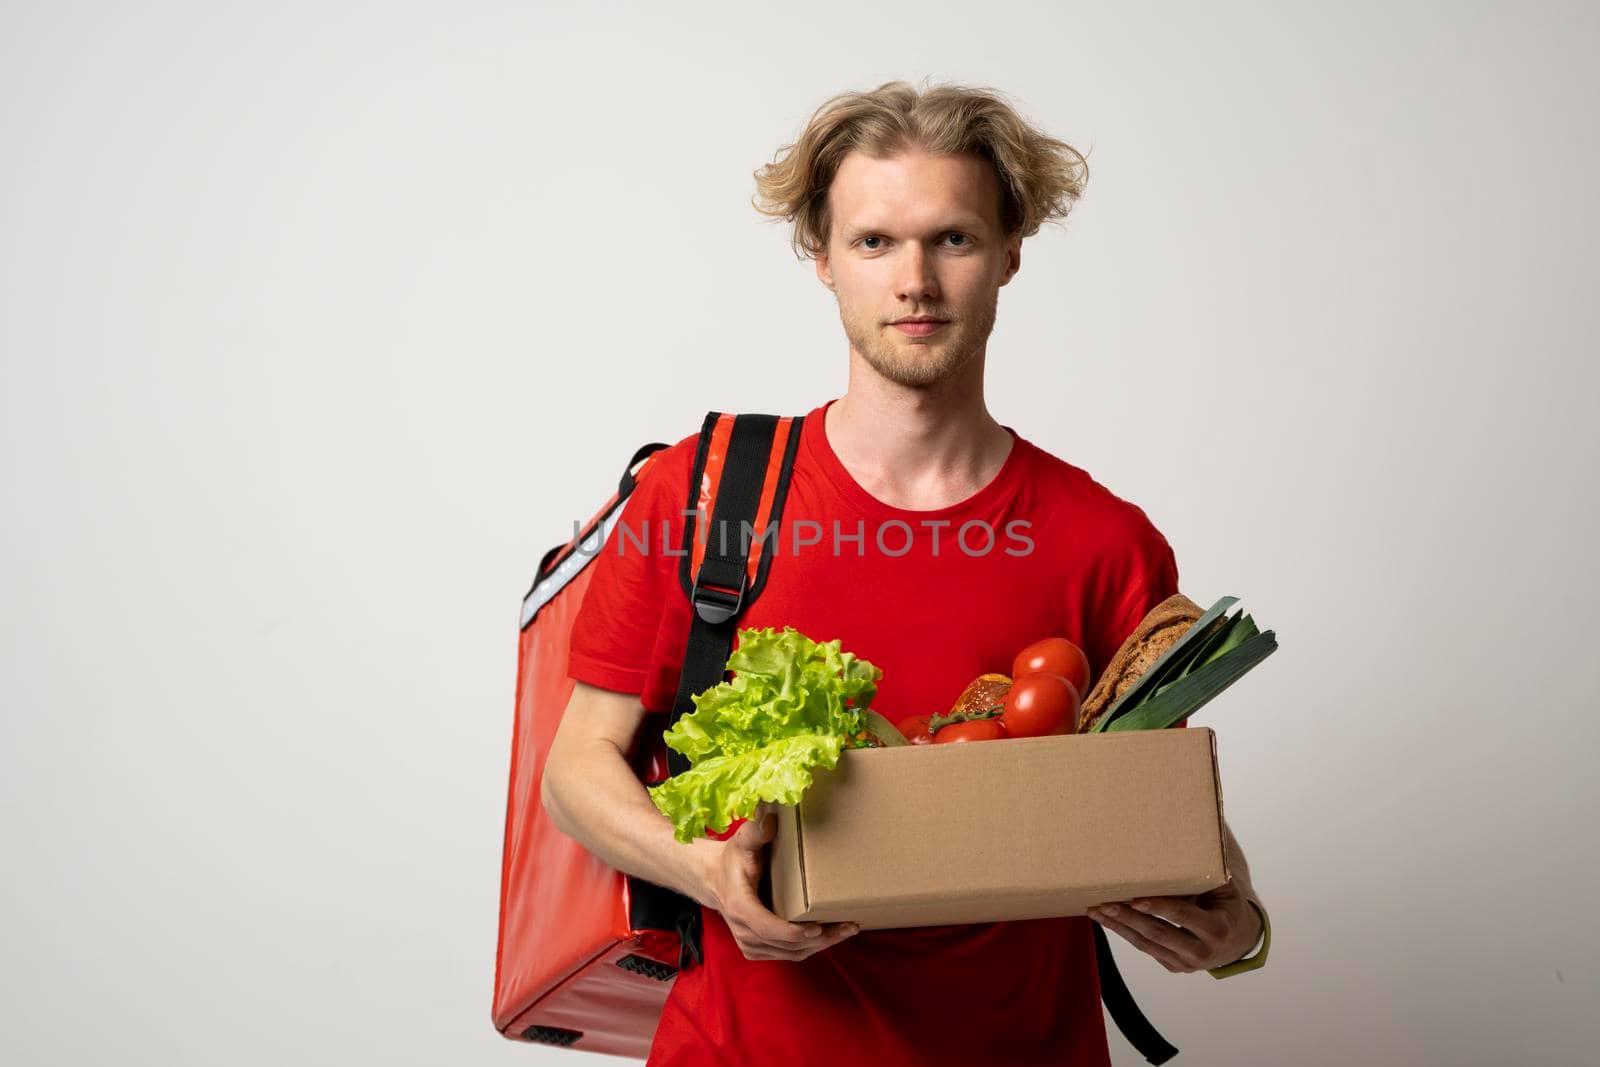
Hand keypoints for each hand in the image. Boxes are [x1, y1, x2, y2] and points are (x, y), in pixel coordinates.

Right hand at [694, 803, 859, 961]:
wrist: (715, 879)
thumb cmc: (734, 858)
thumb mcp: (742, 841)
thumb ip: (756, 830)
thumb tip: (771, 816)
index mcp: (740, 906)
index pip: (766, 926)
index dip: (791, 931)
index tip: (817, 927)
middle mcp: (744, 930)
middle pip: (786, 944)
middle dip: (820, 938)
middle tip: (848, 926)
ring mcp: (750, 944)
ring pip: (791, 953)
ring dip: (820, 945)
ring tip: (846, 930)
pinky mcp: (757, 950)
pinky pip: (788, 954)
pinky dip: (810, 948)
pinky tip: (830, 936)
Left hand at [1088, 876, 1261, 973]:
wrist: (1238, 943)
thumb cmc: (1227, 906)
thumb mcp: (1226, 890)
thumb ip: (1208, 872)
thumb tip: (1196, 835)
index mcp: (1216, 929)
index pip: (1183, 916)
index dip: (1159, 907)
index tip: (1136, 898)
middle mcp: (1201, 951)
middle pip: (1159, 933)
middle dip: (1130, 918)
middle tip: (1105, 903)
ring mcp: (1186, 963)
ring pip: (1147, 944)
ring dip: (1119, 927)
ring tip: (1096, 911)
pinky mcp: (1173, 966)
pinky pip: (1145, 948)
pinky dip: (1125, 933)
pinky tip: (1107, 920)